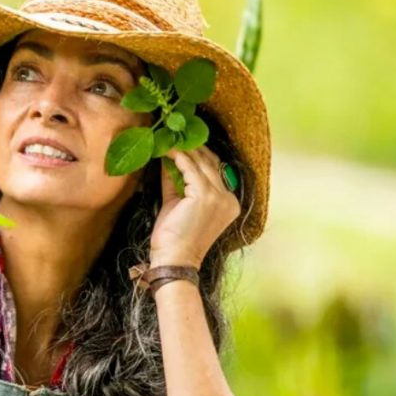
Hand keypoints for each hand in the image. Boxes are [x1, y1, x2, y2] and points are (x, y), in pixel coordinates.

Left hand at [149, 146, 240, 268]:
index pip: (216, 170)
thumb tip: (169, 159)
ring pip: (201, 163)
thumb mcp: (178, 204)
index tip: (182, 143)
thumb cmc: (174, 237)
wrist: (174, 259)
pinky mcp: (205, 195)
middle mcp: (229, 199)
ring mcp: (219, 196)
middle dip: (192, 147)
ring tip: (167, 140)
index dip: (199, 155)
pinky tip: (166, 150)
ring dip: (183, 149)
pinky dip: (177, 157)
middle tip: (173, 135)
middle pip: (211, 163)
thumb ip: (177, 181)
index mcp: (229, 203)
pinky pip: (190, 167)